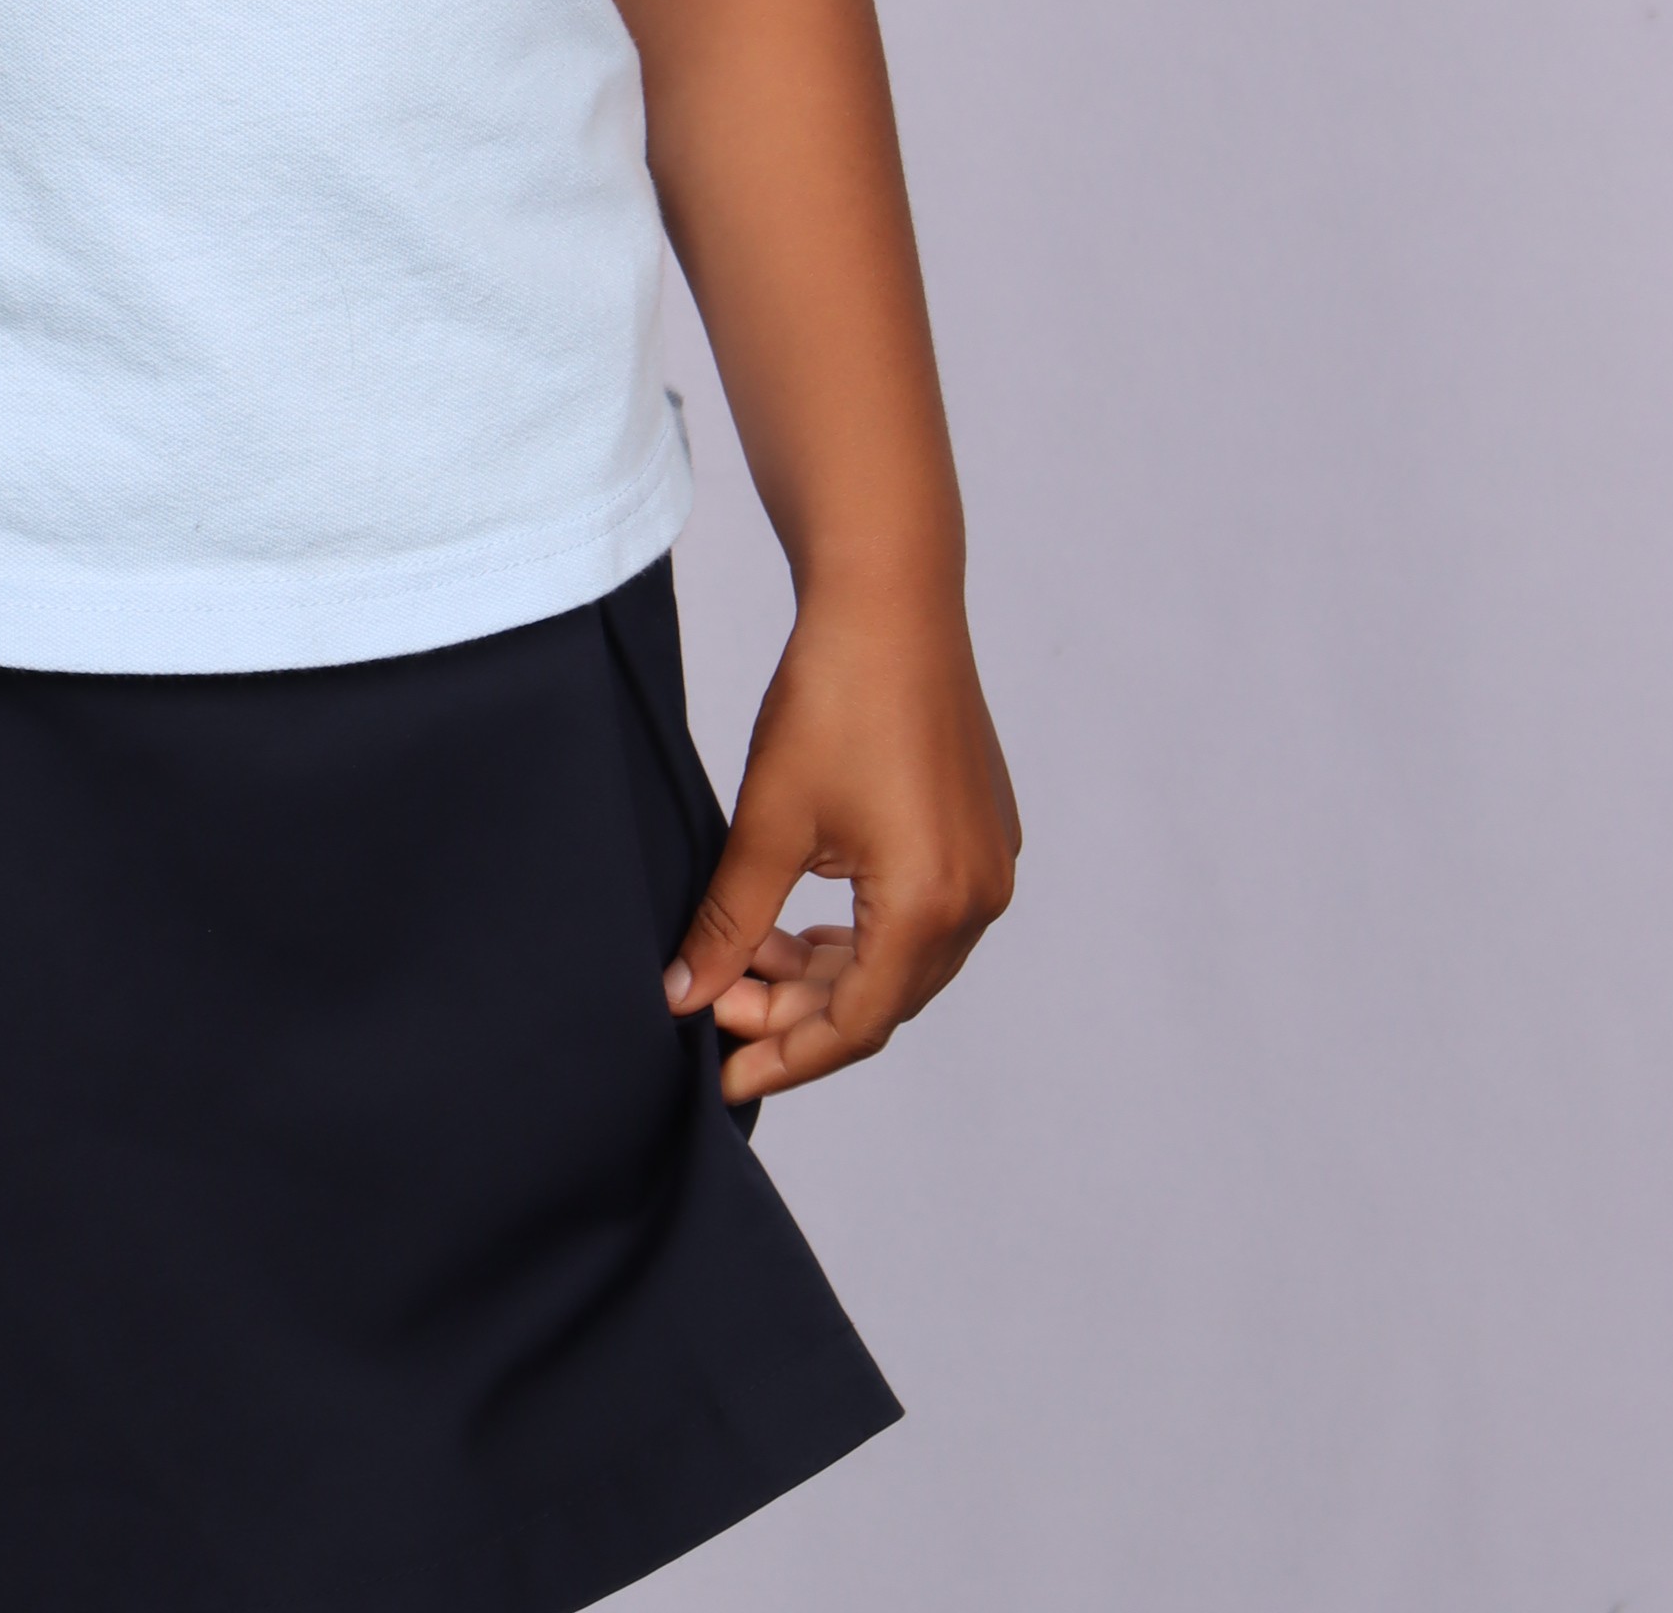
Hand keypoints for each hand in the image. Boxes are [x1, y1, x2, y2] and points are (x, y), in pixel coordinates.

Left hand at [662, 583, 1018, 1102]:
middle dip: (796, 1013)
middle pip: (882, 998)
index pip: (855, 1023)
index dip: (785, 1057)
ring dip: (825, 972)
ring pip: (900, 960)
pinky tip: (797, 922)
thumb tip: (685, 997)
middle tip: (717, 1007)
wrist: (890, 595)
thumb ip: (731, 921)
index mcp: (931, 904)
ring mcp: (987, 864)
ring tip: (745, 957)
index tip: (722, 1078)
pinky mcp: (980, 832)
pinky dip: (859, 932)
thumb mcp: (770, 819)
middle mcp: (977, 897)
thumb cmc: (834, 695)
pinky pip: (921, 916)